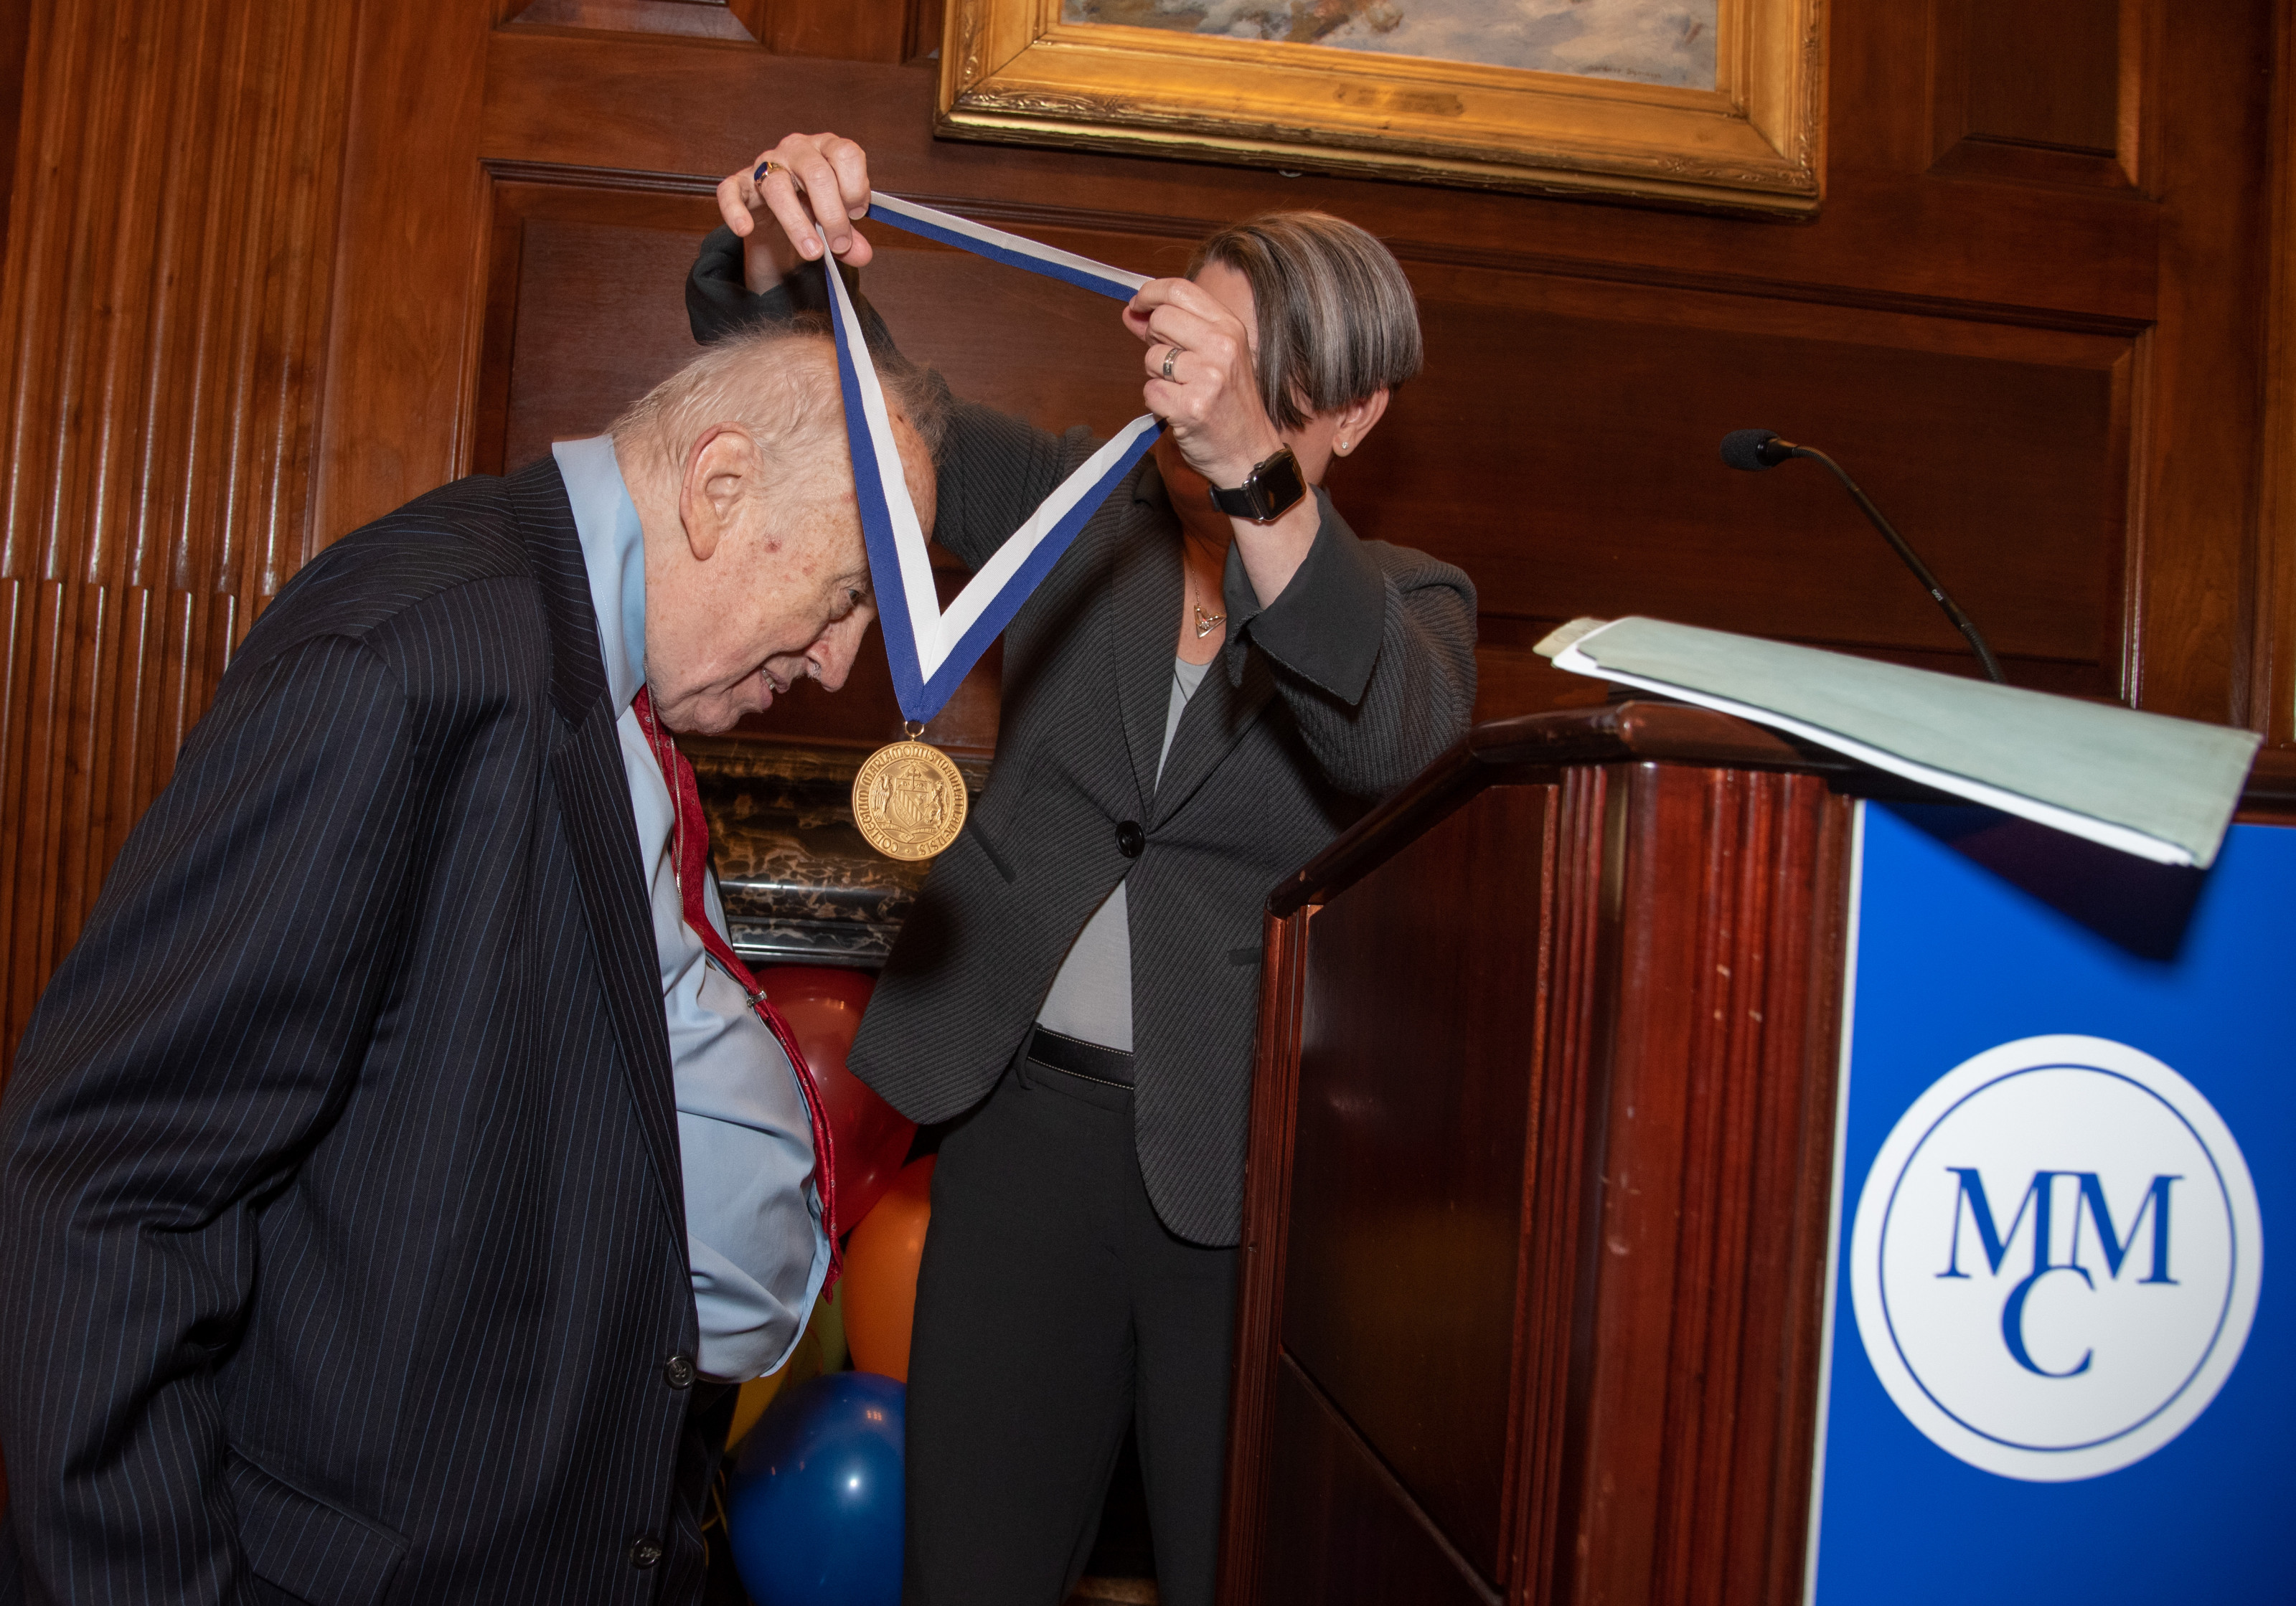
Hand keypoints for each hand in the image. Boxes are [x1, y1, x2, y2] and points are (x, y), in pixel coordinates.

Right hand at [715, 133, 874, 290]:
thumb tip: (862, 254)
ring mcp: (766, 163)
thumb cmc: (815, 206)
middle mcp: (797, 149)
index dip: (855, 187)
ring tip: (812, 252)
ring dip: (797, 223)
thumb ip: (852, 236)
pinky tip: (745, 229)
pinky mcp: (740, 182)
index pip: (845, 154)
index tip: (857, 215)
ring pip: (778, 186)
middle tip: (840, 245)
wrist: (783, 212)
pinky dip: (735, 210)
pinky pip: (730, 191)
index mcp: (827, 148)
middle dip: (832, 214)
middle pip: (816, 173)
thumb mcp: (839, 218)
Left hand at [1126, 278, 1282, 489]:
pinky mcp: (1190, 407)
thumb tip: (1133, 311)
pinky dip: (1158, 402)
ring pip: (1151, 357)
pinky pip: (1150, 391)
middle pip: (1161, 319)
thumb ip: (1174, 331)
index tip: (1137, 303)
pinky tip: (1179, 410)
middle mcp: (1222, 347)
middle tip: (1171, 364)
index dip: (1150, 293)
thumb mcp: (1215, 357)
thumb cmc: (1231, 406)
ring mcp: (1208, 377)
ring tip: (1183, 391)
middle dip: (1154, 340)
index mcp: (1230, 328)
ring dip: (1157, 376)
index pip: (1180, 290)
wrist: (1250, 455)